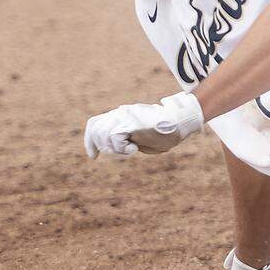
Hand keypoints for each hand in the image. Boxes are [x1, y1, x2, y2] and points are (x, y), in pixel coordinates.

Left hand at [84, 91, 203, 158]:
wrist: (180, 122)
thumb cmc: (165, 132)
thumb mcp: (141, 137)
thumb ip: (126, 139)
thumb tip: (113, 148)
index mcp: (121, 116)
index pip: (95, 124)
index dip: (90, 141)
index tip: (93, 156)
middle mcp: (120, 113)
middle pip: (97, 131)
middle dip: (105, 147)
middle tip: (123, 153)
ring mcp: (125, 116)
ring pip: (103, 134)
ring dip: (115, 149)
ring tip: (131, 150)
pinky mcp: (131, 122)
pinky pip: (115, 138)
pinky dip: (122, 149)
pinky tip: (135, 149)